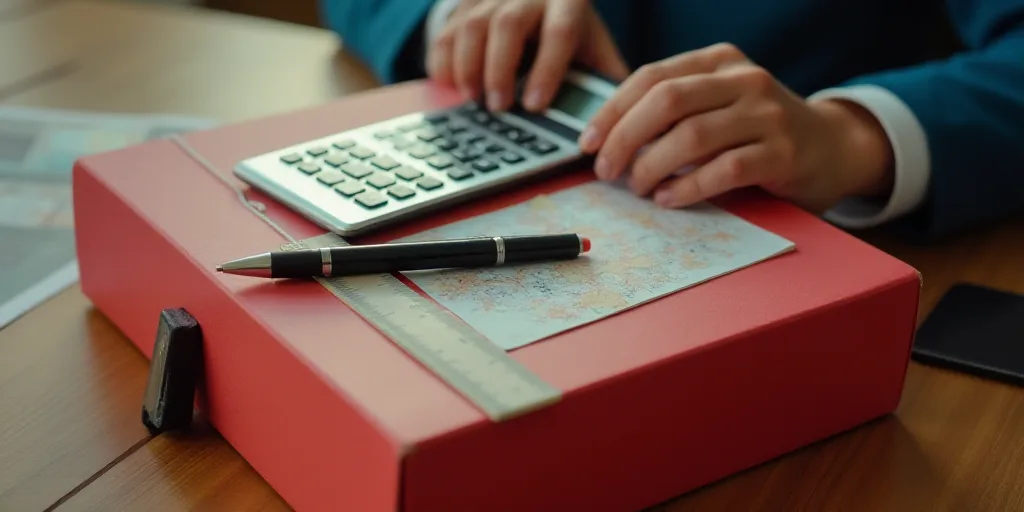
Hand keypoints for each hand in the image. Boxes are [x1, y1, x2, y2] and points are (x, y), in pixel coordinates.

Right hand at [427, 0, 628, 112]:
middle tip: (498, 108)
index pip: (558, 32)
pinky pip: (446, 30)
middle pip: (508, 24)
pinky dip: (443, 60)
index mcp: (567, 1)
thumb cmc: (568, 29)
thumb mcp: (591, 44)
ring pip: (472, 24)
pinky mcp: (464, 5)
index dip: (546, 70)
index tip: (535, 105)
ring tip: (473, 99)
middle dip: (500, 69)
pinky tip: (449, 85)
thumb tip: (620, 119)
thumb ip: (604, 75)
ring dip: (468, 66)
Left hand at [578, 43, 893, 212]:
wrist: (833, 147)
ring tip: (638, 188)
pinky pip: (725, 169)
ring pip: (692, 135)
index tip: (587, 143)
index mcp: (719, 60)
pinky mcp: (783, 153)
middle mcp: (744, 79)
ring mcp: (767, 114)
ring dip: (653, 166)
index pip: (652, 77)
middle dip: (625, 137)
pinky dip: (689, 187)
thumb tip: (607, 140)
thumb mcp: (718, 105)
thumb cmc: (759, 131)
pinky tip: (670, 199)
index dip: (613, 111)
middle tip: (607, 170)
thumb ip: (674, 112)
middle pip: (666, 100)